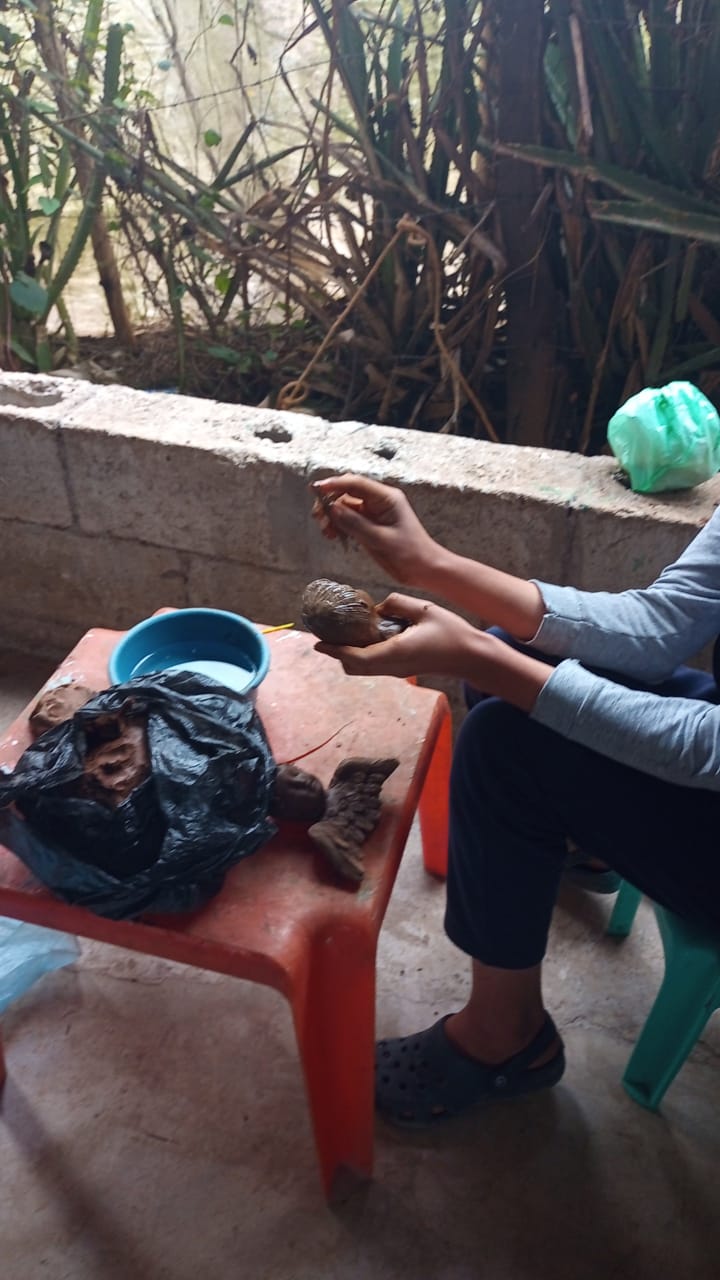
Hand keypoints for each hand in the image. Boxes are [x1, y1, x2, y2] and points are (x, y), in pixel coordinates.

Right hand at [310, 473, 441, 587]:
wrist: (424, 569)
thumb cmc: (410, 554)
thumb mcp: (380, 540)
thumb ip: (355, 524)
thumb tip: (333, 509)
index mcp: (386, 498)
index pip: (355, 483)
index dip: (334, 484)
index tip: (317, 490)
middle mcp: (379, 501)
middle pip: (347, 493)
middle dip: (330, 503)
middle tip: (319, 519)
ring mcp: (374, 513)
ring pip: (345, 507)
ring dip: (333, 517)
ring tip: (327, 533)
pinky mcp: (371, 525)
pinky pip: (349, 519)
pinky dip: (339, 526)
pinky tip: (334, 536)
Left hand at [315, 593, 551, 711]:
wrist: (472, 657)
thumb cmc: (451, 633)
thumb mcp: (424, 609)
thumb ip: (397, 604)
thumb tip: (379, 608)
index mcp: (393, 653)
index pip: (354, 657)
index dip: (334, 650)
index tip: (318, 643)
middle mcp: (392, 666)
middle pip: (354, 667)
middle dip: (337, 653)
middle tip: (327, 635)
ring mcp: (398, 671)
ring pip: (364, 668)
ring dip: (350, 655)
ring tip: (343, 634)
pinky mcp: (404, 669)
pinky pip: (375, 665)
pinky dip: (363, 655)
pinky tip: (367, 637)